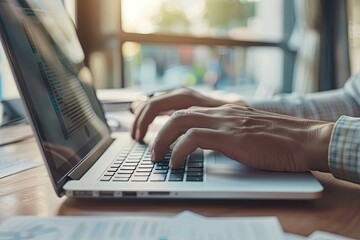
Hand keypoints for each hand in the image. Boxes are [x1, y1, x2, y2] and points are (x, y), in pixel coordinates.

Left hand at [151, 105, 332, 172]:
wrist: (304, 139)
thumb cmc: (275, 138)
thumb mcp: (242, 128)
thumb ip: (220, 128)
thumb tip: (196, 139)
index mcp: (219, 107)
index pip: (178, 97)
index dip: (155, 105)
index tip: (140, 119)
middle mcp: (218, 109)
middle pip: (171, 102)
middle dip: (146, 116)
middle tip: (136, 135)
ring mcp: (225, 121)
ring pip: (178, 119)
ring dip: (159, 137)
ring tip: (154, 155)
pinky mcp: (232, 137)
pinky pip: (194, 138)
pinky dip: (179, 151)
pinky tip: (176, 163)